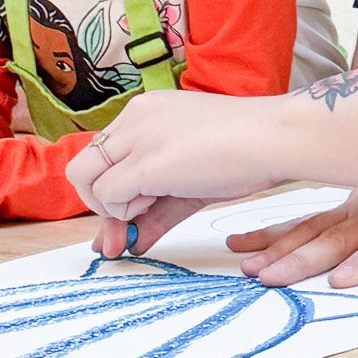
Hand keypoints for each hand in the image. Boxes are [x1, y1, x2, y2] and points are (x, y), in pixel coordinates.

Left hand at [65, 89, 279, 223]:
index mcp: (145, 111)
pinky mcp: (145, 162)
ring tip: (155, 205)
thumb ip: (153, 213)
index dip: (107, 192)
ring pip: (86, 182)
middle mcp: (134, 117)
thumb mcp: (188, 182)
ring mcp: (137, 137)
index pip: (101, 156)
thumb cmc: (244, 153)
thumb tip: (124, 246)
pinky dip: (125, 213)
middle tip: (126, 230)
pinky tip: (160, 204)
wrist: (275, 137)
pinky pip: (108, 195)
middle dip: (99, 207)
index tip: (128, 219)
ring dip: (115, 209)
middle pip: (82, 168)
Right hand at [227, 188, 357, 288]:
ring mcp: (354, 207)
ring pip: (311, 230)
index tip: (341, 281)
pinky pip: (301, 219)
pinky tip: (239, 244)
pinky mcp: (340, 206)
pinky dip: (269, 231)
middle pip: (336, 241)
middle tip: (271, 280)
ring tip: (249, 268)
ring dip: (278, 248)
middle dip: (304, 261)